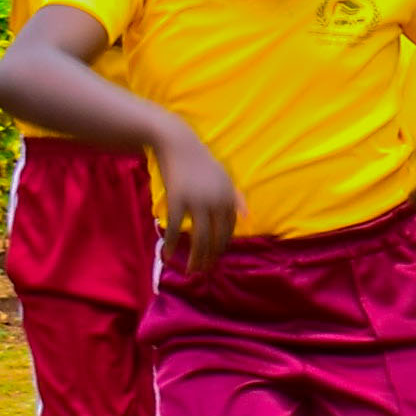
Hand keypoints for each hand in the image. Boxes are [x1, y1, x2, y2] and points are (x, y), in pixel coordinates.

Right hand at [154, 129, 241, 274]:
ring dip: (195, 257)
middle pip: (215, 238)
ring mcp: (197, 201)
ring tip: (191, 270)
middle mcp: (216, 202)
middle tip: (203, 271)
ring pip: (199, 237)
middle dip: (210, 258)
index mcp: (229, 198)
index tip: (214, 258)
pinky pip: (176, 228)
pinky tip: (168, 255)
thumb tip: (247, 215)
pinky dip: (172, 243)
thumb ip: (235, 198)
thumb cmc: (201, 162)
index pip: (228, 230)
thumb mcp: (224, 178)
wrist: (178, 144)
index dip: (221, 247)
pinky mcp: (177, 199)